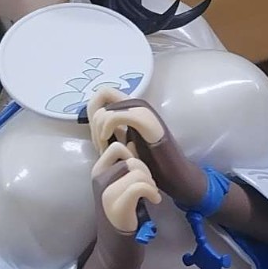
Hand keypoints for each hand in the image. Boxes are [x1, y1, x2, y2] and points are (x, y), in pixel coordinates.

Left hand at [87, 85, 206, 206]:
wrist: (175, 175)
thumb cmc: (152, 163)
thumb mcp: (126, 143)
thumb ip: (113, 130)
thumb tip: (94, 122)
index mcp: (132, 107)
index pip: (102, 93)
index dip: (93, 112)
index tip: (99, 137)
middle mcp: (138, 103)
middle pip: (101, 96)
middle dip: (94, 125)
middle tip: (102, 148)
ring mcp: (143, 111)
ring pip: (105, 110)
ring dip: (99, 133)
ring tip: (107, 151)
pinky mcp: (146, 121)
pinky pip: (114, 118)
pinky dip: (106, 132)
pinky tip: (110, 147)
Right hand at [92, 140, 160, 237]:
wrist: (116, 246)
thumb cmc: (124, 213)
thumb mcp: (123, 183)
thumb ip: (126, 164)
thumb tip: (132, 141)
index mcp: (98, 171)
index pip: (116, 146)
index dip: (133, 154)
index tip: (139, 172)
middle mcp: (98, 179)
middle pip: (130, 158)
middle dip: (145, 170)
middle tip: (148, 186)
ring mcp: (106, 193)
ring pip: (136, 171)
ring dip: (150, 182)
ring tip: (151, 194)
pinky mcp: (116, 206)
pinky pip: (139, 186)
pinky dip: (152, 192)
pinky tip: (155, 200)